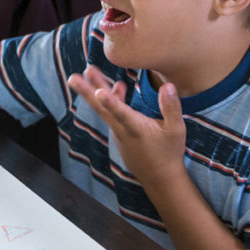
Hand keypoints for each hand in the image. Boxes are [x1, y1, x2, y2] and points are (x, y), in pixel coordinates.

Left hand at [69, 65, 186, 186]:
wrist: (160, 178)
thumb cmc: (169, 153)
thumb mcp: (177, 130)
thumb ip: (171, 107)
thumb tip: (168, 85)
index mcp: (136, 128)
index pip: (121, 113)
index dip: (111, 102)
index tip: (99, 92)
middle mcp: (122, 130)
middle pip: (101, 109)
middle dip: (87, 92)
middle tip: (72, 78)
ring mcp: (118, 132)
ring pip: (104, 109)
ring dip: (95, 90)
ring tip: (89, 71)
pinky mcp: (119, 134)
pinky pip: (111, 114)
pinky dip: (110, 100)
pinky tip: (117, 87)